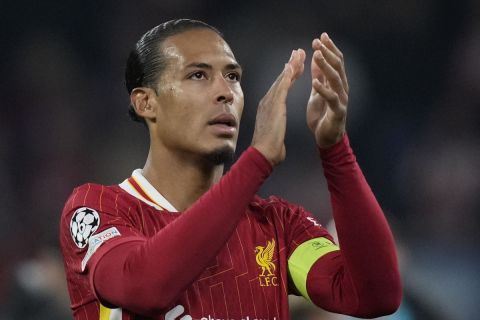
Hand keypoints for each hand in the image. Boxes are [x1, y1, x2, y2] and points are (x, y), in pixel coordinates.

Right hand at [252, 49, 304, 165]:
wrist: (263, 154)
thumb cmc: (269, 150)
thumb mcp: (274, 138)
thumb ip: (275, 134)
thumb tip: (277, 141)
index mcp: (268, 108)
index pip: (280, 88)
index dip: (288, 76)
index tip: (294, 66)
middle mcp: (267, 102)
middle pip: (281, 80)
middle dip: (290, 65)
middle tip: (298, 52)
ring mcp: (270, 102)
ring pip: (282, 79)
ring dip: (291, 65)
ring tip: (299, 53)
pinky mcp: (275, 105)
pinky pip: (282, 86)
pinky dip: (287, 75)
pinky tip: (293, 65)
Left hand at [307, 33, 348, 147]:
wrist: (326, 138)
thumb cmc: (322, 115)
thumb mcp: (318, 92)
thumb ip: (319, 76)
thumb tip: (316, 58)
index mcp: (337, 84)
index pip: (335, 61)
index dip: (329, 48)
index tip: (321, 36)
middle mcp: (342, 89)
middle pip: (337, 66)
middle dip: (328, 52)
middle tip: (318, 41)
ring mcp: (341, 100)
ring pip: (335, 79)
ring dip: (326, 66)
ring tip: (317, 55)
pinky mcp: (338, 112)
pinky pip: (331, 98)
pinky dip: (323, 90)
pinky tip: (315, 82)